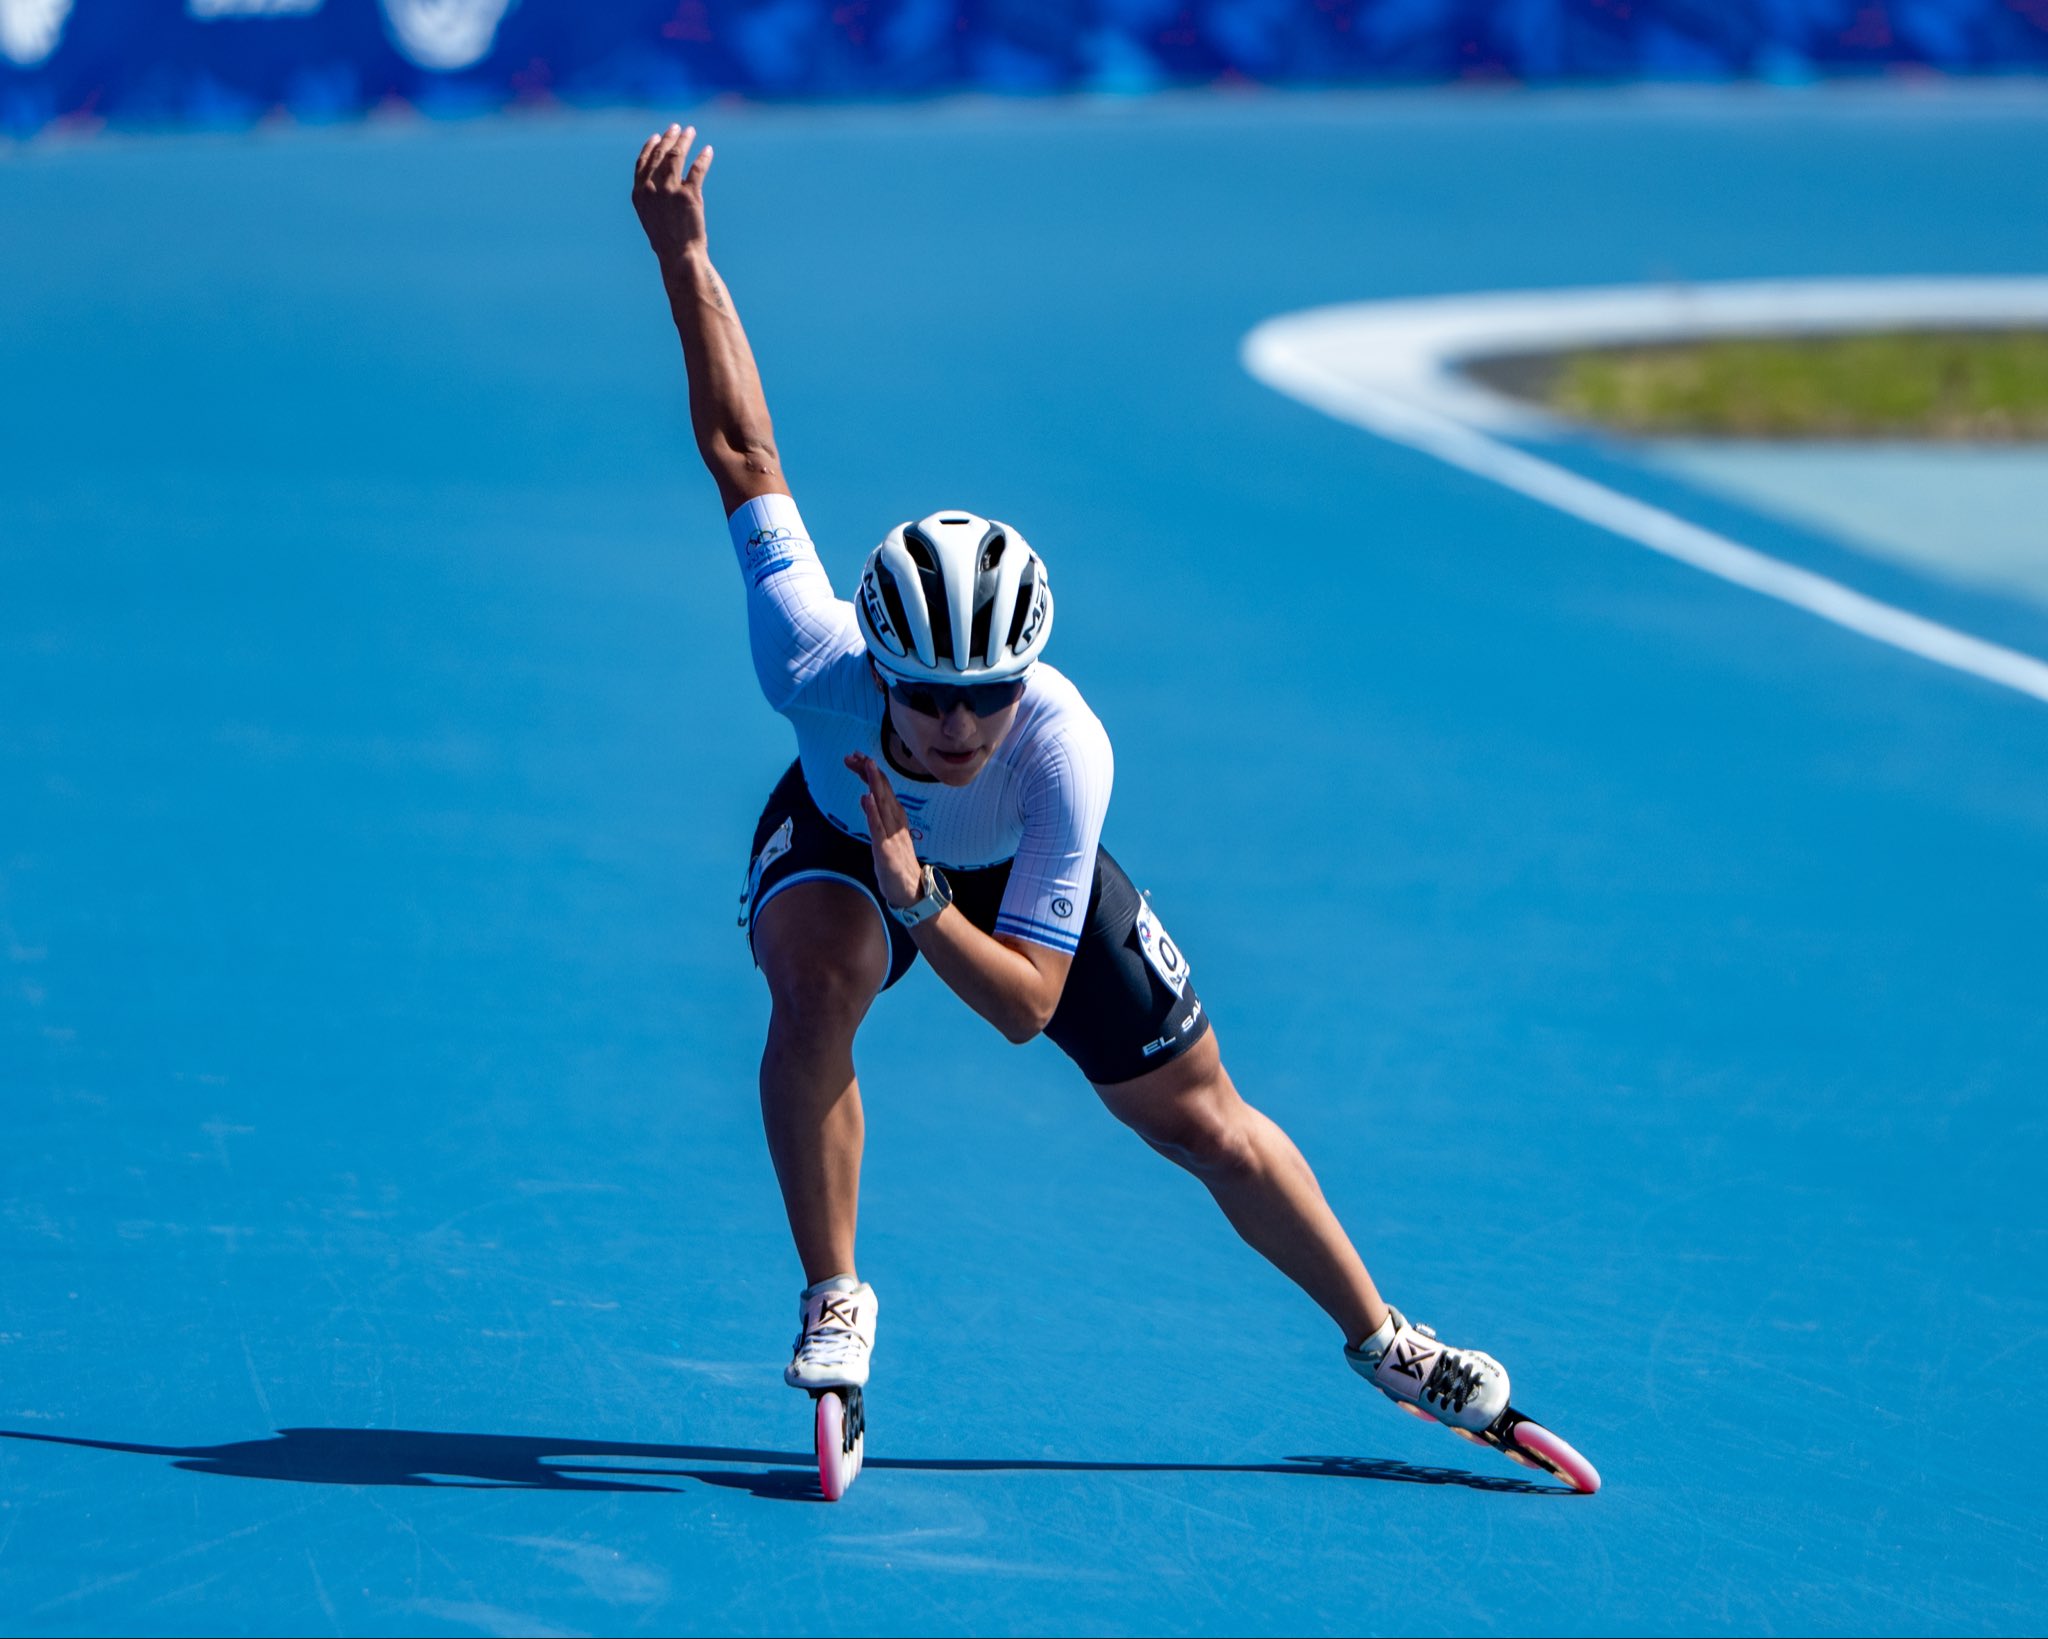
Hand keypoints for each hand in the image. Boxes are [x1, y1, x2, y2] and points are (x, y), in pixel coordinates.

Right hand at [632, 123, 712, 271]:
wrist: (679, 256)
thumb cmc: (666, 241)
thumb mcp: (650, 217)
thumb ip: (652, 196)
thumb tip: (662, 182)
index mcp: (639, 193)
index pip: (643, 162)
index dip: (650, 146)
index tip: (657, 136)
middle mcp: (651, 188)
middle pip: (659, 154)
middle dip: (668, 138)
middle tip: (676, 127)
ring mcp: (670, 191)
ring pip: (676, 156)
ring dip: (684, 141)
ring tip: (691, 131)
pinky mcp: (689, 195)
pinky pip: (697, 169)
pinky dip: (703, 158)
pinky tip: (708, 150)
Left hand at [845, 753, 924, 909]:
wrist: (910, 891)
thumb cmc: (896, 863)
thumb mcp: (884, 836)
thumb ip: (876, 816)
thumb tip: (864, 797)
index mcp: (895, 817)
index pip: (882, 789)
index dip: (869, 772)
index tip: (855, 757)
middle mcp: (896, 822)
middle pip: (883, 791)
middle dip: (869, 771)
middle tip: (855, 753)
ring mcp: (893, 835)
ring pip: (883, 804)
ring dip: (874, 784)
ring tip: (866, 765)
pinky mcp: (887, 850)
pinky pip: (878, 829)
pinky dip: (872, 812)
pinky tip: (866, 798)